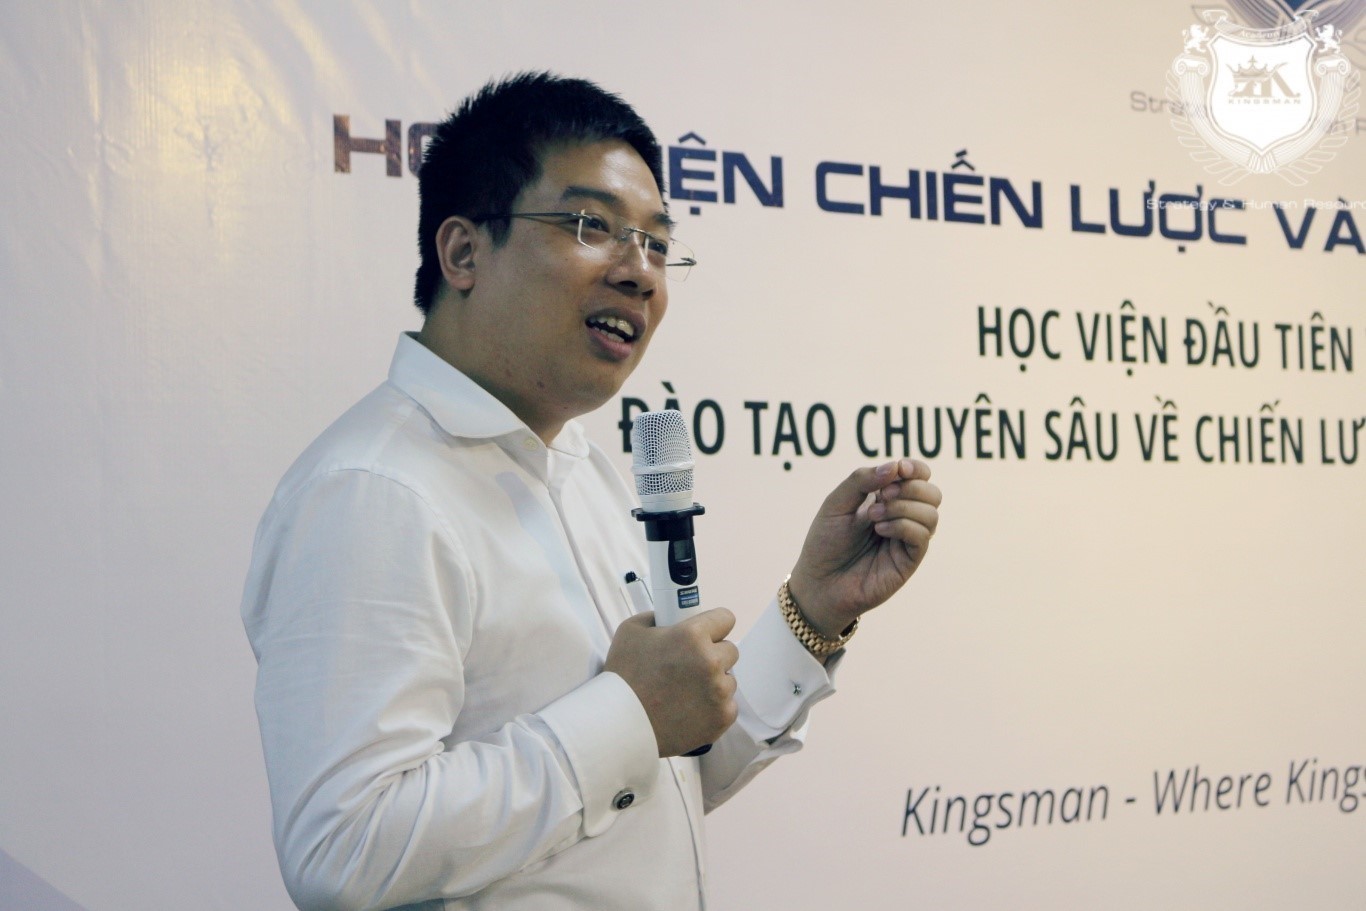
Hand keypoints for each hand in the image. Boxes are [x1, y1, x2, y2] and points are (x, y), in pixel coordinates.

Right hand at [603, 608, 739, 756]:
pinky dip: (713, 708)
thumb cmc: (623, 676)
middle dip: (713, 655)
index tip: (706, 634)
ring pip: (728, 680)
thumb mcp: (631, 631)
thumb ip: (657, 617)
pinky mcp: (722, 717)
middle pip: (730, 651)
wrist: (620, 724)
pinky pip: (727, 706)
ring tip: (686, 693)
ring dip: (713, 683)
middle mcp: (711, 661)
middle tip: (690, 667)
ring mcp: (719, 692)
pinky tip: (691, 711)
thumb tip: (673, 617)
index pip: (725, 618)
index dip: (714, 626)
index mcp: (692, 635)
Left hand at [787, 459, 940, 638]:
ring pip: (932, 513)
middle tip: (883, 496)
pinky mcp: (908, 560)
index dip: (915, 468)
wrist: (818, 581)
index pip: (918, 475)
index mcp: (886, 498)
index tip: (899, 469)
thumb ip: (861, 480)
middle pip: (933, 493)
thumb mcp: (836, 503)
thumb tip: (894, 467)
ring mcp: (907, 539)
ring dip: (904, 507)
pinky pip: (922, 536)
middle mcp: (902, 517)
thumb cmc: (825, 542)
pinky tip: (880, 531)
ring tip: (874, 518)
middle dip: (911, 487)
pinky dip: (903, 526)